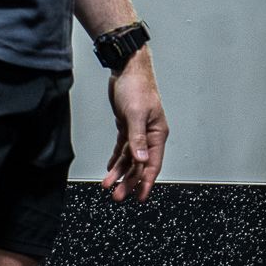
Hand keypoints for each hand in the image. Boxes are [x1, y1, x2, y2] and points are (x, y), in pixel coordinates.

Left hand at [103, 53, 167, 203]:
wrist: (126, 68)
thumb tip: (140, 160)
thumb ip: (137, 138)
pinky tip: (110, 169)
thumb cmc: (136, 87)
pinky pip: (123, 148)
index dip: (147, 182)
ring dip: (120, 172)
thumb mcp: (136, 114)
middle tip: (117, 196)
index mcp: (157, 133)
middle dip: (129, 181)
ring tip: (109, 186)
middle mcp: (149, 135)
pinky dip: (117, 159)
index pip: (152, 163)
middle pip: (139, 165)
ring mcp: (138, 131)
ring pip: (130, 159)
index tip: (140, 197)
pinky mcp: (127, 126)